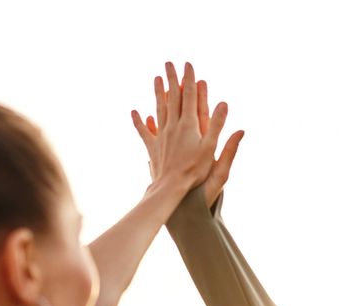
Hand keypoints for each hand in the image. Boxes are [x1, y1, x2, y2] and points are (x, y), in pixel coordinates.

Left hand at [131, 62, 242, 205]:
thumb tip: (224, 104)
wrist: (171, 187)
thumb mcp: (210, 148)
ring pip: (159, 109)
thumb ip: (217, 126)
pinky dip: (140, 122)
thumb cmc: (194, 171)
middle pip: (172, 98)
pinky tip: (136, 113)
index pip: (189, 97)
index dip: (189, 80)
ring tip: (156, 79)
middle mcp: (173, 126)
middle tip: (168, 64)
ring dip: (157, 93)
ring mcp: (161, 136)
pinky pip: (145, 132)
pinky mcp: (153, 148)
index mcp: (189, 125)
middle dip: (171, 80)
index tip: (188, 65)